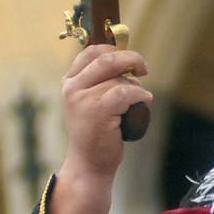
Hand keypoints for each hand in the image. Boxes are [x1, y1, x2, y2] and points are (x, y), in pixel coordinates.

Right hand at [48, 45, 153, 213]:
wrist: (89, 164)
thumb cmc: (96, 134)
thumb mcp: (91, 102)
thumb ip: (100, 82)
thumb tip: (128, 59)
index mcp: (69, 82)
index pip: (91, 52)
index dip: (114, 49)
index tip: (129, 59)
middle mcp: (72, 87)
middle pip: (107, 58)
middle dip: (131, 59)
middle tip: (143, 69)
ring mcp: (83, 98)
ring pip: (119, 79)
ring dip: (136, 87)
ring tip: (137, 102)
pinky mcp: (97, 109)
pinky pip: (125, 92)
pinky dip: (140, 95)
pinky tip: (144, 101)